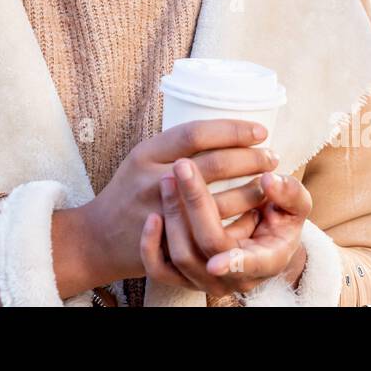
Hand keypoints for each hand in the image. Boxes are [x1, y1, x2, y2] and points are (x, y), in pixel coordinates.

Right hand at [52, 119, 281, 297]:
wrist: (98, 237)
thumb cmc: (128, 191)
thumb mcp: (142, 159)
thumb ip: (174, 146)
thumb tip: (225, 128)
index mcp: (147, 153)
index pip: (196, 133)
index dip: (232, 130)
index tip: (259, 130)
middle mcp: (154, 179)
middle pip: (213, 164)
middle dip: (250, 159)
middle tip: (271, 156)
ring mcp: (163, 213)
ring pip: (219, 202)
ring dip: (252, 192)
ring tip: (270, 184)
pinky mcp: (172, 242)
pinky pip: (214, 232)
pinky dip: (239, 223)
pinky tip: (255, 215)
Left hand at [141, 159, 311, 298]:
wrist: (260, 241)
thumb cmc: (279, 220)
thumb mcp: (296, 207)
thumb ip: (289, 193)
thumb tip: (269, 179)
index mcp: (267, 260)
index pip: (249, 263)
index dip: (235, 262)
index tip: (217, 259)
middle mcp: (234, 277)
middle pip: (208, 245)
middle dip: (195, 203)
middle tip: (182, 165)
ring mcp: (206, 278)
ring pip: (181, 255)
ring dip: (173, 213)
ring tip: (169, 177)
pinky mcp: (183, 275)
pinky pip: (159, 269)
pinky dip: (150, 246)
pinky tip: (152, 216)